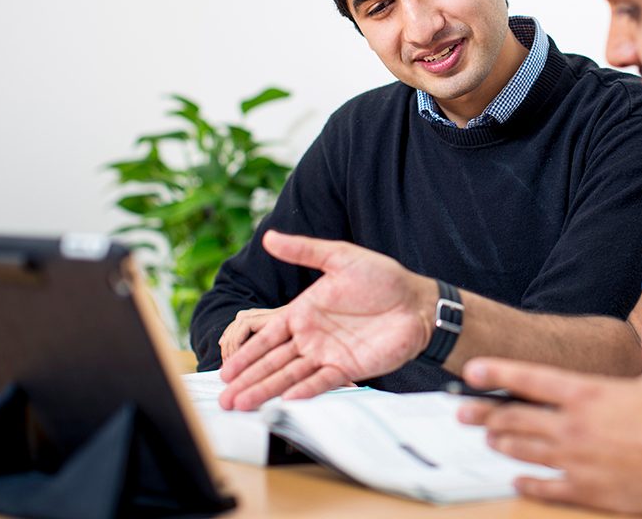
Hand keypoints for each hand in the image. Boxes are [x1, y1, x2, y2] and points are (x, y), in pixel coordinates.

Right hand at [218, 230, 435, 408]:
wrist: (417, 302)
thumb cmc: (382, 277)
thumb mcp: (340, 257)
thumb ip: (305, 251)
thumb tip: (270, 236)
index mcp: (304, 312)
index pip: (267, 337)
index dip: (247, 354)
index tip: (226, 370)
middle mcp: (311, 336)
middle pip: (272, 362)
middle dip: (248, 380)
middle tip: (224, 400)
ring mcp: (328, 354)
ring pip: (290, 376)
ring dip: (266, 390)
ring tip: (242, 405)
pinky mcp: (348, 368)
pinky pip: (321, 382)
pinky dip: (303, 392)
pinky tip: (284, 402)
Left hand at [459, 313, 641, 514]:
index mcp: (589, 393)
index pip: (531, 378)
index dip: (498, 372)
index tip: (472, 370)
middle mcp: (576, 426)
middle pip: (516, 417)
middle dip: (484, 413)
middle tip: (460, 412)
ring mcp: (579, 461)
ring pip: (526, 451)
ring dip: (502, 443)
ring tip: (486, 438)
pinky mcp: (590, 491)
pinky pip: (548, 488)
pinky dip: (528, 483)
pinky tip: (516, 479)